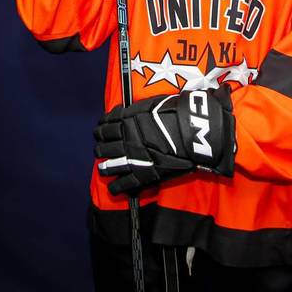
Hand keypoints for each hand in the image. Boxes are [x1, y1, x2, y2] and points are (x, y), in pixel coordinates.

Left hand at [94, 85, 235, 195]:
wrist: (192, 130)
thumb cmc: (176, 112)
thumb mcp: (152, 104)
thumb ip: (134, 110)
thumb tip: (121, 112)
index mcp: (127, 120)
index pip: (105, 125)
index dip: (100, 129)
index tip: (100, 131)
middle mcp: (125, 139)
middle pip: (104, 146)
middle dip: (101, 148)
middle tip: (101, 149)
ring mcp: (133, 158)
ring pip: (110, 165)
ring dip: (104, 166)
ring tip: (103, 168)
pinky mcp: (144, 174)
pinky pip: (124, 183)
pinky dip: (116, 186)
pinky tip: (113, 187)